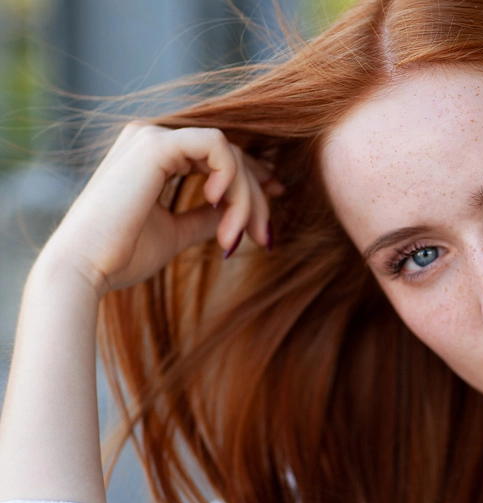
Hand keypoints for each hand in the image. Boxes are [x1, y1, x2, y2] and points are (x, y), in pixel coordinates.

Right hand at [41, 122, 282, 297]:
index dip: (254, 176)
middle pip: (231, 155)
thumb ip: (205, 216)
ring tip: (234, 236)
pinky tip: (218, 204)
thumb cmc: (123, 255)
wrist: (86, 268)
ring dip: (244, 198)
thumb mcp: (176, 232)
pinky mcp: (154, 144)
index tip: (279, 197)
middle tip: (265, 237)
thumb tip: (236, 214)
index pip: (219, 155)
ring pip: (229, 153)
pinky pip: (217, 147)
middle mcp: (151, 137)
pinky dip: (230, 177)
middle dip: (256, 197)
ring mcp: (151, 136)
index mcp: (154, 156)